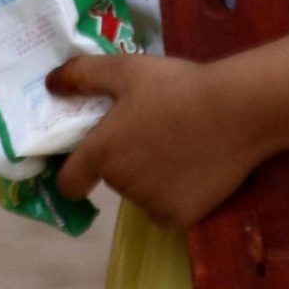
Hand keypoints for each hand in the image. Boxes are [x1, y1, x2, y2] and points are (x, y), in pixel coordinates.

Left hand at [48, 52, 270, 229]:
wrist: (239, 110)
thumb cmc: (178, 86)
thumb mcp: (126, 69)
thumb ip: (82, 75)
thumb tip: (49, 84)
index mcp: (102, 152)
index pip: (69, 182)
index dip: (74, 172)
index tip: (89, 161)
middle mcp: (121, 185)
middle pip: (114, 180)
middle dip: (126, 161)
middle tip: (154, 131)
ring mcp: (151, 205)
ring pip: (142, 195)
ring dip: (151, 178)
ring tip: (180, 145)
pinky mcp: (180, 219)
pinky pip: (166, 210)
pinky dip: (175, 195)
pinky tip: (194, 168)